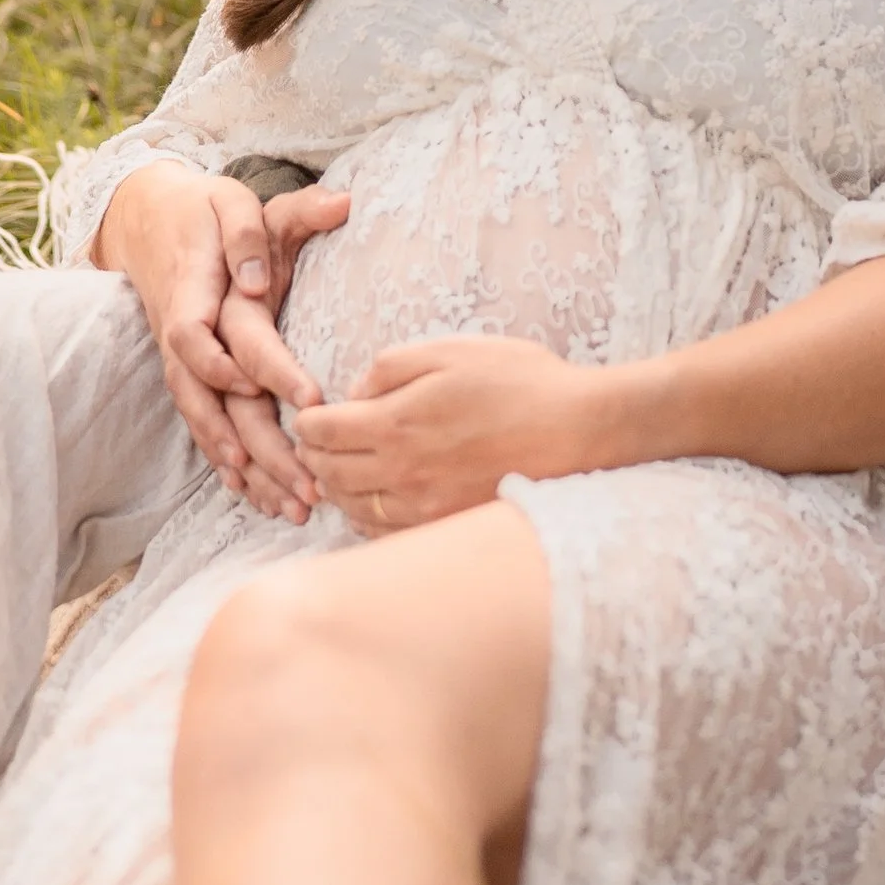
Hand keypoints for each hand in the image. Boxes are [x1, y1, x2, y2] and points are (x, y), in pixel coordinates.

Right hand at [93, 164, 349, 512]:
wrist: (145, 220)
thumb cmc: (199, 209)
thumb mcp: (228, 200)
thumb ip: (255, 227)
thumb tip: (305, 227)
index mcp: (190, 292)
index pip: (205, 340)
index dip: (247, 370)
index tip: (303, 399)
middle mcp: (180, 336)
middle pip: (208, 402)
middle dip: (257, 447)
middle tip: (308, 483)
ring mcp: (180, 362)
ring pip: (206, 425)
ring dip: (247, 470)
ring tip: (290, 507)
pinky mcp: (187, 375)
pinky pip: (203, 426)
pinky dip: (226, 464)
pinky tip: (254, 496)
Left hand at [297, 335, 609, 533]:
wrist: (576, 431)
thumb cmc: (518, 381)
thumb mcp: (450, 351)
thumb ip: (390, 367)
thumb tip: (354, 392)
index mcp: (396, 423)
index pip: (323, 432)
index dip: (308, 422)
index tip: (310, 416)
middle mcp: (401, 473)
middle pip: (330, 473)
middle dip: (314, 455)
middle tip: (315, 444)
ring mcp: (423, 508)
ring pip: (352, 508)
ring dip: (336, 488)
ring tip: (338, 471)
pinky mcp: (444, 528)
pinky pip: (385, 533)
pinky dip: (367, 517)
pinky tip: (374, 499)